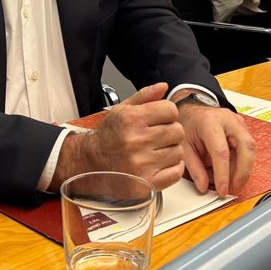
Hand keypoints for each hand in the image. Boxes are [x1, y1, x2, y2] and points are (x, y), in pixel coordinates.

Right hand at [53, 83, 185, 190]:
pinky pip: (176, 172)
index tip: (160, 119)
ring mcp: (142, 164)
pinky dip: (172, 168)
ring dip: (170, 151)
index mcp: (132, 119)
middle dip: (170, 132)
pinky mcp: (147, 183)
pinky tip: (159, 164)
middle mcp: (137, 141)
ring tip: (155, 151)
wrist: (91, 163)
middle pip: (177, 131)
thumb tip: (164, 86)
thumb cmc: (109, 136)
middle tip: (157, 137)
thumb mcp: (122, 110)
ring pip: (178, 152)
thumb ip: (144, 96)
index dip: (167, 114)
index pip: (171, 110)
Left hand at [176, 99, 254, 195]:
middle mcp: (228, 120)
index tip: (222, 190)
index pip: (221, 151)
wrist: (193, 111)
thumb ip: (194, 168)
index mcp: (210, 122)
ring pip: (251, 148)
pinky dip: (242, 163)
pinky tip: (232, 171)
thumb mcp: (184, 147)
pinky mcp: (243, 129)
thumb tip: (203, 186)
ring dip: (243, 169)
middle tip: (234, 187)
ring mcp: (238, 123)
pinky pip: (248, 149)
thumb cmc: (189, 125)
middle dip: (243, 171)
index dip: (223, 173)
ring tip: (231, 181)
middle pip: (246, 146)